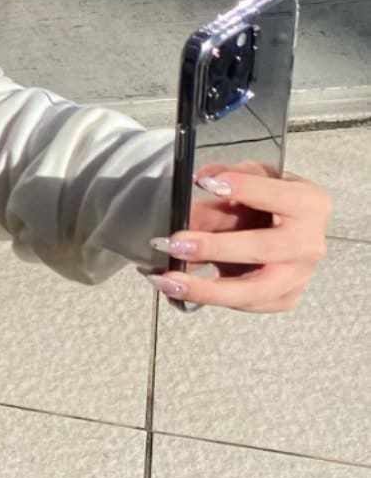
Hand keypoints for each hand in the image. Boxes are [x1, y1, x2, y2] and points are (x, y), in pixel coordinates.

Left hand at [144, 159, 332, 311]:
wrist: (286, 229)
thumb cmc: (269, 201)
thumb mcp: (255, 177)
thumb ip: (232, 174)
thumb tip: (204, 177)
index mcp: (310, 204)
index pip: (279, 196)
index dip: (245, 188)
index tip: (208, 183)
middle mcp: (309, 243)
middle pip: (264, 249)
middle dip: (217, 246)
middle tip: (176, 242)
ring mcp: (298, 276)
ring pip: (253, 290)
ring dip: (205, 288)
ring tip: (168, 280)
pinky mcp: (282, 298)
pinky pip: (242, 303)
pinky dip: (205, 296)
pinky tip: (175, 287)